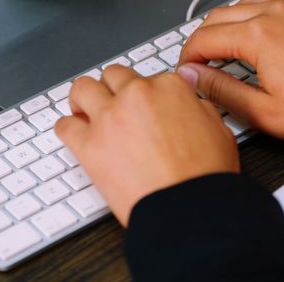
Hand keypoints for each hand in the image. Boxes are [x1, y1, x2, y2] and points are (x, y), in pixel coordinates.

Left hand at [54, 66, 239, 225]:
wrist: (188, 208)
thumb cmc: (205, 175)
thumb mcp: (219, 131)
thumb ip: (199, 109)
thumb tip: (188, 104)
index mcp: (170, 87)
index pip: (151, 78)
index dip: (149, 94)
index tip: (146, 106)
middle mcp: (137, 95)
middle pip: (114, 76)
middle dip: (115, 89)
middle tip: (115, 103)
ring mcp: (109, 118)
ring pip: (83, 88)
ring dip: (84, 98)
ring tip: (86, 110)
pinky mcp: (88, 145)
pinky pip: (64, 126)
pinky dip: (69, 129)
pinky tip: (77, 136)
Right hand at [177, 0, 283, 141]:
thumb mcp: (264, 112)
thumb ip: (221, 91)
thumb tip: (194, 78)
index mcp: (259, 36)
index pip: (204, 38)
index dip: (187, 58)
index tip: (187, 74)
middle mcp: (274, 14)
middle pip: (217, 17)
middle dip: (201, 41)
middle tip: (199, 68)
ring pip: (240, 6)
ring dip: (223, 27)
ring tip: (221, 54)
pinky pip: (266, 4)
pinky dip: (248, 18)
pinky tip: (251, 40)